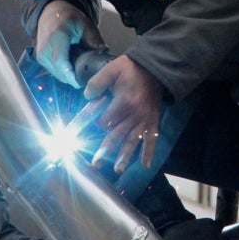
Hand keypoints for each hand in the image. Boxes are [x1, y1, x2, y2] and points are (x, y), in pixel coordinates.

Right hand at [35, 0, 103, 87]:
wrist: (50, 13)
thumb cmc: (68, 18)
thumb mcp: (85, 25)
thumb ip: (94, 40)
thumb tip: (105, 53)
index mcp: (56, 37)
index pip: (61, 62)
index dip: (70, 75)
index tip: (82, 83)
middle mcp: (45, 49)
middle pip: (59, 72)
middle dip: (74, 79)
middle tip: (90, 79)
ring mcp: (41, 56)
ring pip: (57, 74)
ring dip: (70, 77)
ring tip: (83, 73)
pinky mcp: (41, 60)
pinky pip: (55, 72)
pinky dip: (65, 73)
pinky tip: (74, 69)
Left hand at [86, 56, 162, 173]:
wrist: (156, 69)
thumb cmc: (131, 69)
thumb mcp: (112, 69)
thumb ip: (98, 82)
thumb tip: (87, 96)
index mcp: (123, 102)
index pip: (104, 120)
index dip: (93, 125)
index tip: (82, 133)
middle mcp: (133, 115)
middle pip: (116, 135)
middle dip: (105, 150)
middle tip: (96, 164)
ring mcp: (143, 121)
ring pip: (132, 141)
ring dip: (125, 157)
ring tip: (118, 170)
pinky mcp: (152, 122)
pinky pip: (151, 140)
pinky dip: (149, 152)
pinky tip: (145, 165)